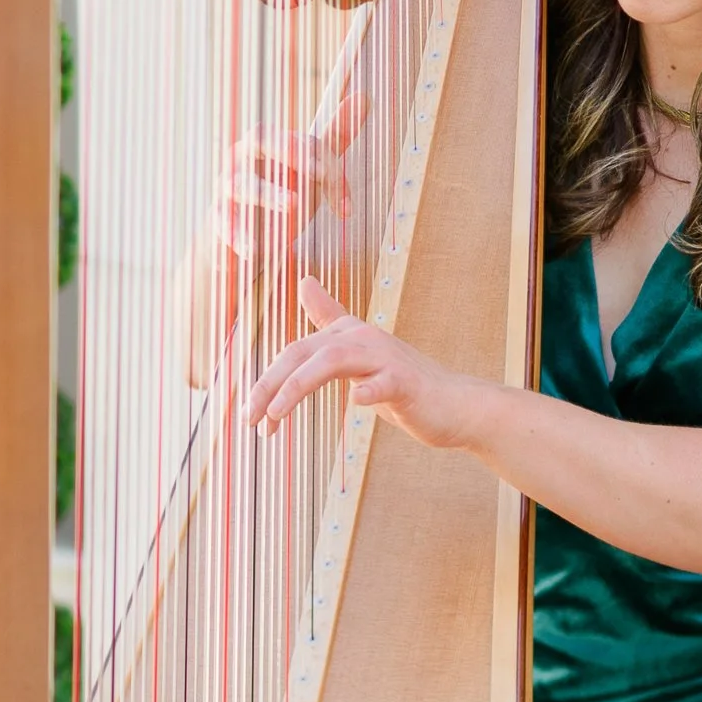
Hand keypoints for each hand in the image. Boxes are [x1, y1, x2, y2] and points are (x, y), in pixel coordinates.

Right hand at [215, 91, 366, 265]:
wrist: (247, 238)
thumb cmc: (283, 193)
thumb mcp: (312, 168)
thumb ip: (335, 137)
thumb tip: (365, 96)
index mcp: (267, 142)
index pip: (296, 138)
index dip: (322, 158)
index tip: (341, 192)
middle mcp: (243, 158)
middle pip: (260, 139)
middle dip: (290, 151)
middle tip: (318, 174)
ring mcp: (227, 189)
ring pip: (242, 183)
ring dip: (269, 194)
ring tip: (294, 205)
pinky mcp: (218, 220)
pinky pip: (224, 225)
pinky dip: (239, 237)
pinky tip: (254, 251)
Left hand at [243, 276, 484, 451]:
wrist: (454, 405)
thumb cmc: (402, 384)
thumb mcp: (358, 352)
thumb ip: (330, 318)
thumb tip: (305, 281)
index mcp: (346, 335)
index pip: (294, 351)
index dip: (266, 379)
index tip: (247, 413)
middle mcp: (361, 339)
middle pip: (304, 353)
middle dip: (270, 385)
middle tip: (249, 420)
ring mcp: (385, 359)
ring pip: (332, 361)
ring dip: (297, 387)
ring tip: (274, 417)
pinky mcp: (406, 383)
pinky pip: (383, 383)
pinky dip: (368, 391)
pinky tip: (356, 403)